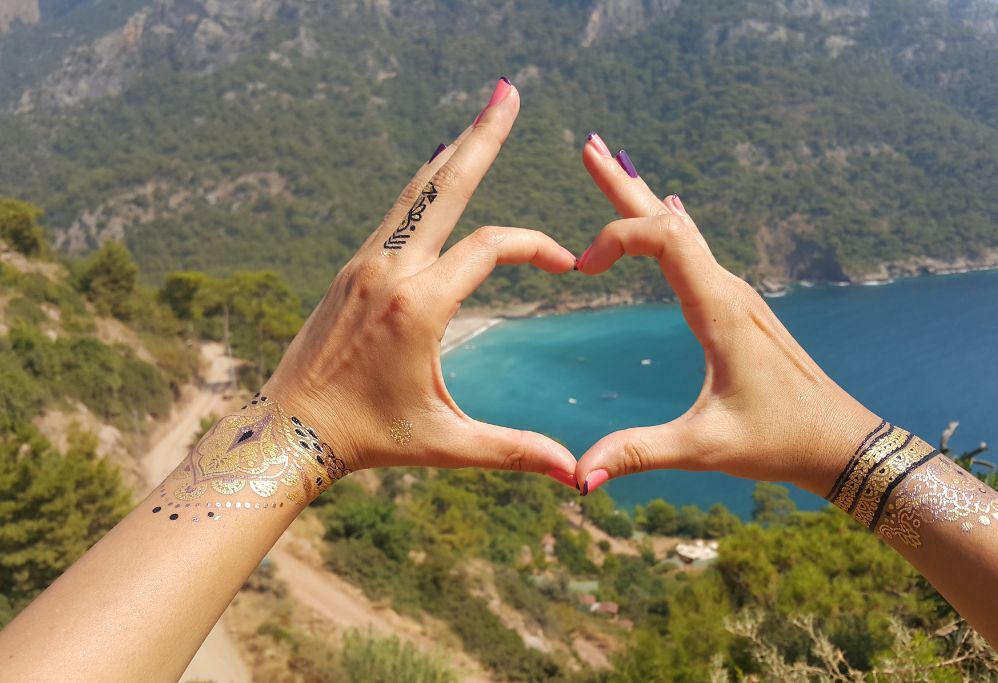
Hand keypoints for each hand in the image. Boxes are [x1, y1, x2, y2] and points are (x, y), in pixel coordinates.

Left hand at [263, 79, 577, 485]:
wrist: (290, 429)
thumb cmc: (369, 438)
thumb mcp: (448, 445)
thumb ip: (515, 451)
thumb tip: (577, 476)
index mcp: (419, 306)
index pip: (492, 247)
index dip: (536, 248)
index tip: (565, 267)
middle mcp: (390, 270)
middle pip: (445, 185)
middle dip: (482, 137)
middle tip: (507, 90)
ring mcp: (366, 263)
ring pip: (415, 192)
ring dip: (451, 154)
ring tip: (476, 120)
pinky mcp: (352, 269)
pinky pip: (395, 213)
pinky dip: (423, 185)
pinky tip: (433, 172)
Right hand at [572, 133, 879, 496]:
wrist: (842, 442)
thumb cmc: (781, 440)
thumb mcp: (705, 448)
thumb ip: (639, 452)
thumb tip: (578, 475)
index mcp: (719, 308)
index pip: (663, 235)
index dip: (616, 237)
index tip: (580, 268)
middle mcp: (729, 289)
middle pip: (669, 219)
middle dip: (622, 184)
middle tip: (588, 146)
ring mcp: (736, 295)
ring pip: (682, 231)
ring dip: (642, 200)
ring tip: (613, 167)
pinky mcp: (738, 308)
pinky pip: (695, 251)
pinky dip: (666, 227)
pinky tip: (670, 214)